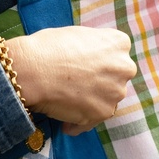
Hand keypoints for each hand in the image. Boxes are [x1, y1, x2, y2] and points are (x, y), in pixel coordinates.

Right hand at [5, 26, 135, 135]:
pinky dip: (78, 123)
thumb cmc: (48, 48)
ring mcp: (116, 93)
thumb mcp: (78, 34)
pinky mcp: (103, 113)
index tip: (84, 68)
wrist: (33, 71)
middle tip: (76, 86)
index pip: (115, 56)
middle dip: (99, 84)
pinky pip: (91, 121)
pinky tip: (64, 121)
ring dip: (89, 104)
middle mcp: (124, 68)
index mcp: (119, 43)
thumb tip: (93, 59)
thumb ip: (94, 47)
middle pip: (114, 79)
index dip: (97, 63)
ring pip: (105, 101)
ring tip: (66, 103)